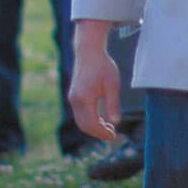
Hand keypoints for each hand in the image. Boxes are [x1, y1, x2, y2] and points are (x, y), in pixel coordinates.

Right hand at [70, 21, 122, 140]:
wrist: (88, 51)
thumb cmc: (103, 66)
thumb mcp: (112, 85)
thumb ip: (113, 104)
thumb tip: (116, 122)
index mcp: (84, 98)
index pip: (92, 124)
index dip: (103, 133)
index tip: (114, 135)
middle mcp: (75, 100)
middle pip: (84, 126)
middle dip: (98, 133)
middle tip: (113, 134)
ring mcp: (72, 98)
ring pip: (80, 121)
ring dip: (93, 128)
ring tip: (108, 127)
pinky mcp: (73, 96)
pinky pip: (79, 114)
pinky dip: (89, 121)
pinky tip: (101, 119)